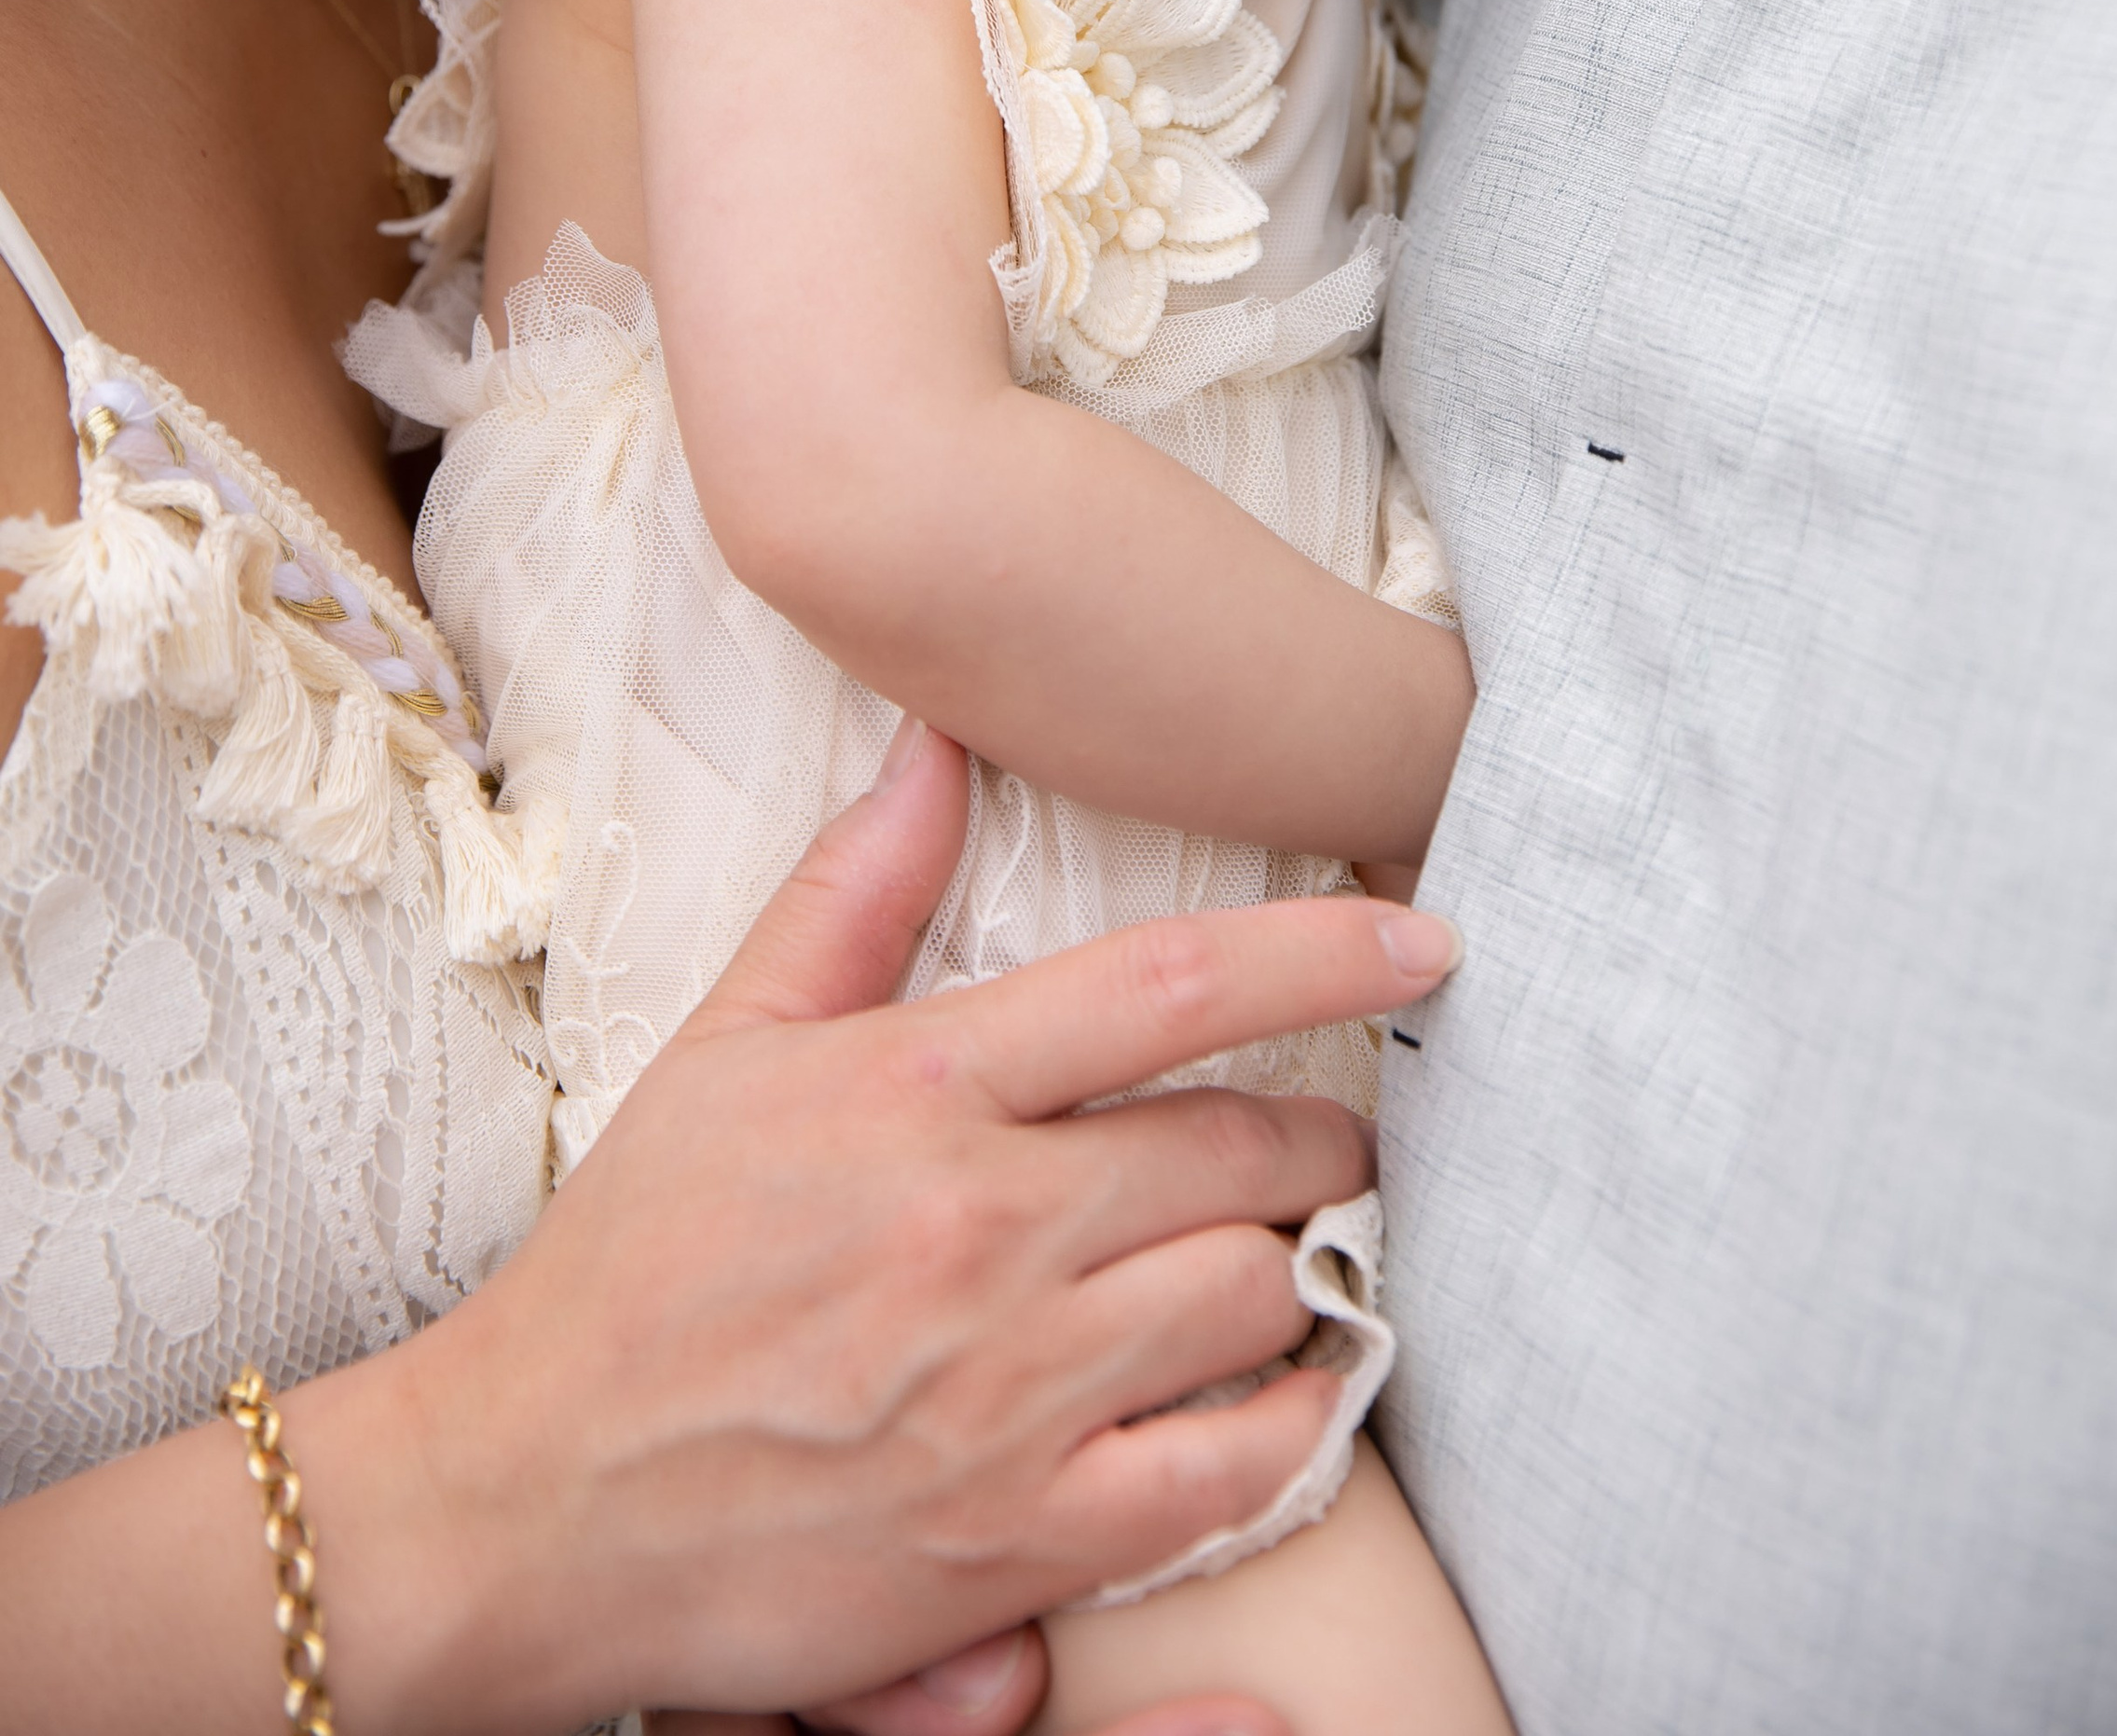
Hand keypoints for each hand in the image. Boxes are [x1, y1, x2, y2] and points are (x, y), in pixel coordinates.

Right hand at [298, 724, 1454, 1734]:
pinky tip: (1275, 1393)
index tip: (1426, 933)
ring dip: (1292, 1272)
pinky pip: (1231, 1472)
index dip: (1328, 951)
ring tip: (1278, 1259)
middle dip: (1321, 1138)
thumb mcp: (727, 1046)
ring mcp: (1014, 1390)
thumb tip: (938, 743)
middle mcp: (986, 1228)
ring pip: (1255, 1296)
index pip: (1175, 987)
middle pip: (1245, 1151)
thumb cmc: (631, 1266)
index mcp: (921, 1091)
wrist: (527, 1499)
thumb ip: (854, 891)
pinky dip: (1285, 1425)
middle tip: (1330, 1142)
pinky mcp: (1022, 1535)